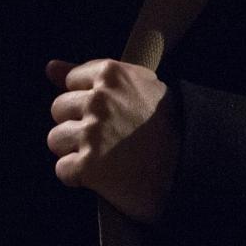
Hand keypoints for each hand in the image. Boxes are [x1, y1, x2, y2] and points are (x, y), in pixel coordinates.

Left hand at [45, 57, 179, 223]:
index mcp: (111, 74)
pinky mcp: (88, 166)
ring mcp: (92, 133)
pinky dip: (78, 177)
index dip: (89, 101)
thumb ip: (90, 74)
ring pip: (55, 139)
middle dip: (79, 125)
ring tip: (106, 157)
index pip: (72, 82)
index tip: (111, 114)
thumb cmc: (168, 127)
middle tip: (110, 139)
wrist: (195, 168)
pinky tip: (104, 177)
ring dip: (75, 151)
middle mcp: (99, 100)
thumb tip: (50, 68)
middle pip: (59, 109)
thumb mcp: (139, 86)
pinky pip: (62, 169)